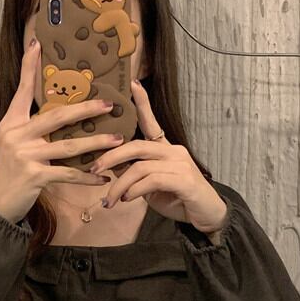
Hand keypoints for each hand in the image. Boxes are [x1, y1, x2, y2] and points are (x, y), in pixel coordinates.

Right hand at [0, 37, 125, 223]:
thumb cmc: (9, 174)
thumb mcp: (13, 145)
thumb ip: (30, 130)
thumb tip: (57, 116)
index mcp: (11, 124)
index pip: (22, 91)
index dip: (29, 67)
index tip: (37, 44)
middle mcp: (17, 135)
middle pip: (57, 116)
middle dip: (86, 109)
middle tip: (109, 104)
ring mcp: (25, 155)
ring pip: (69, 146)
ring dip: (96, 144)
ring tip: (117, 140)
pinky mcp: (35, 176)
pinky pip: (68, 174)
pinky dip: (88, 177)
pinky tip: (105, 177)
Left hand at [88, 79, 228, 235]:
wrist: (206, 216)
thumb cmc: (178, 199)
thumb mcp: (151, 186)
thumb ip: (136, 174)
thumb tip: (111, 168)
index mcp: (166, 149)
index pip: (152, 122)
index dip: (143, 103)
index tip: (132, 84)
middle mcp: (174, 151)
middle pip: (136, 146)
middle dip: (111, 156)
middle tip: (94, 168)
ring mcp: (180, 164)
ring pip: (140, 167)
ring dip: (119, 185)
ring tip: (109, 200)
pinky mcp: (184, 180)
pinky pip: (152, 180)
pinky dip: (134, 191)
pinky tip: (127, 200)